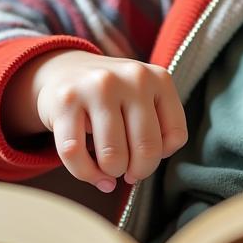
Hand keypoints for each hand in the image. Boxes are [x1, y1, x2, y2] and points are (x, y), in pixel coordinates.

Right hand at [4, 50, 187, 192]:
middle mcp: (133, 78)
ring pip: (113, 154)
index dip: (160, 159)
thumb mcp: (144, 100)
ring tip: (108, 168)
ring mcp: (98, 87)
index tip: (144, 160)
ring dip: (111, 173)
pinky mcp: (67, 100)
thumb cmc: (112, 95)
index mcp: (160, 79)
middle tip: (127, 172)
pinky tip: (90, 173)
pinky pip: (75, 153)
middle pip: (146, 148)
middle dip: (137, 171)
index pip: (175, 136)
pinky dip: (84, 173)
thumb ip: (156, 130)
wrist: (66, 69)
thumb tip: (140, 171)